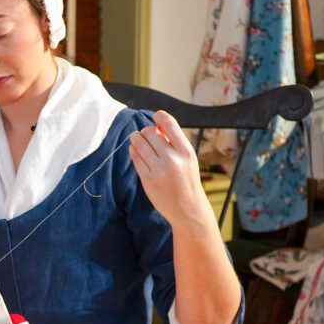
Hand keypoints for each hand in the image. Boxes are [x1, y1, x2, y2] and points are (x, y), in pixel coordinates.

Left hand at [128, 111, 210, 227]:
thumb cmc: (187, 180)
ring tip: (140, 141)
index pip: (169, 123)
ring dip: (136, 139)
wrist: (188, 208)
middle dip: (146, 131)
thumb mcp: (188, 158)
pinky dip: (134, 151)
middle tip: (147, 136)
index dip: (159, 116)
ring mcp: (158, 170)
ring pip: (138, 143)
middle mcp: (172, 159)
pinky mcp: (147, 180)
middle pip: (149, 132)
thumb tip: (156, 125)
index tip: (156, 116)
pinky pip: (135, 157)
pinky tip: (138, 152)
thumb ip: (174, 142)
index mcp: (185, 151)